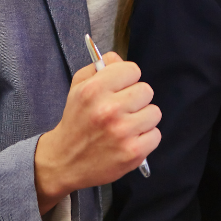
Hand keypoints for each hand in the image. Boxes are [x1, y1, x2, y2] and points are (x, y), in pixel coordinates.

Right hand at [33, 53, 160, 213]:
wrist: (64, 162)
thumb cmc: (75, 122)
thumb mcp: (78, 88)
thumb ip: (99, 67)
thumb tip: (118, 58)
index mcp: (94, 90)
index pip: (132, 70)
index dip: (127, 79)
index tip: (120, 88)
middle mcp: (109, 110)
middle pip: (146, 90)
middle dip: (135, 99)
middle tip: (122, 110)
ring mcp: (123, 132)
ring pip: (154, 112)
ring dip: (142, 119)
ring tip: (125, 126)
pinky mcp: (133, 152)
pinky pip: (156, 135)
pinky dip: (146, 138)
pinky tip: (129, 140)